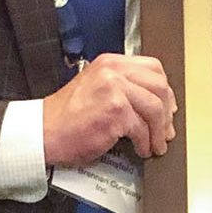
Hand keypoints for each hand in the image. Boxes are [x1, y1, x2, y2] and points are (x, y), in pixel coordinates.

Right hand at [42, 54, 176, 166]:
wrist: (43, 132)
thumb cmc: (66, 117)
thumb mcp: (94, 87)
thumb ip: (121, 86)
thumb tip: (153, 102)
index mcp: (110, 63)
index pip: (152, 67)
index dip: (164, 89)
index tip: (167, 105)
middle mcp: (113, 72)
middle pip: (159, 86)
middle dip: (166, 112)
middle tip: (166, 129)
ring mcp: (115, 90)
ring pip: (155, 108)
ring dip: (159, 131)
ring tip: (156, 144)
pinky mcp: (115, 112)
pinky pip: (142, 128)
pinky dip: (145, 143)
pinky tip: (141, 149)